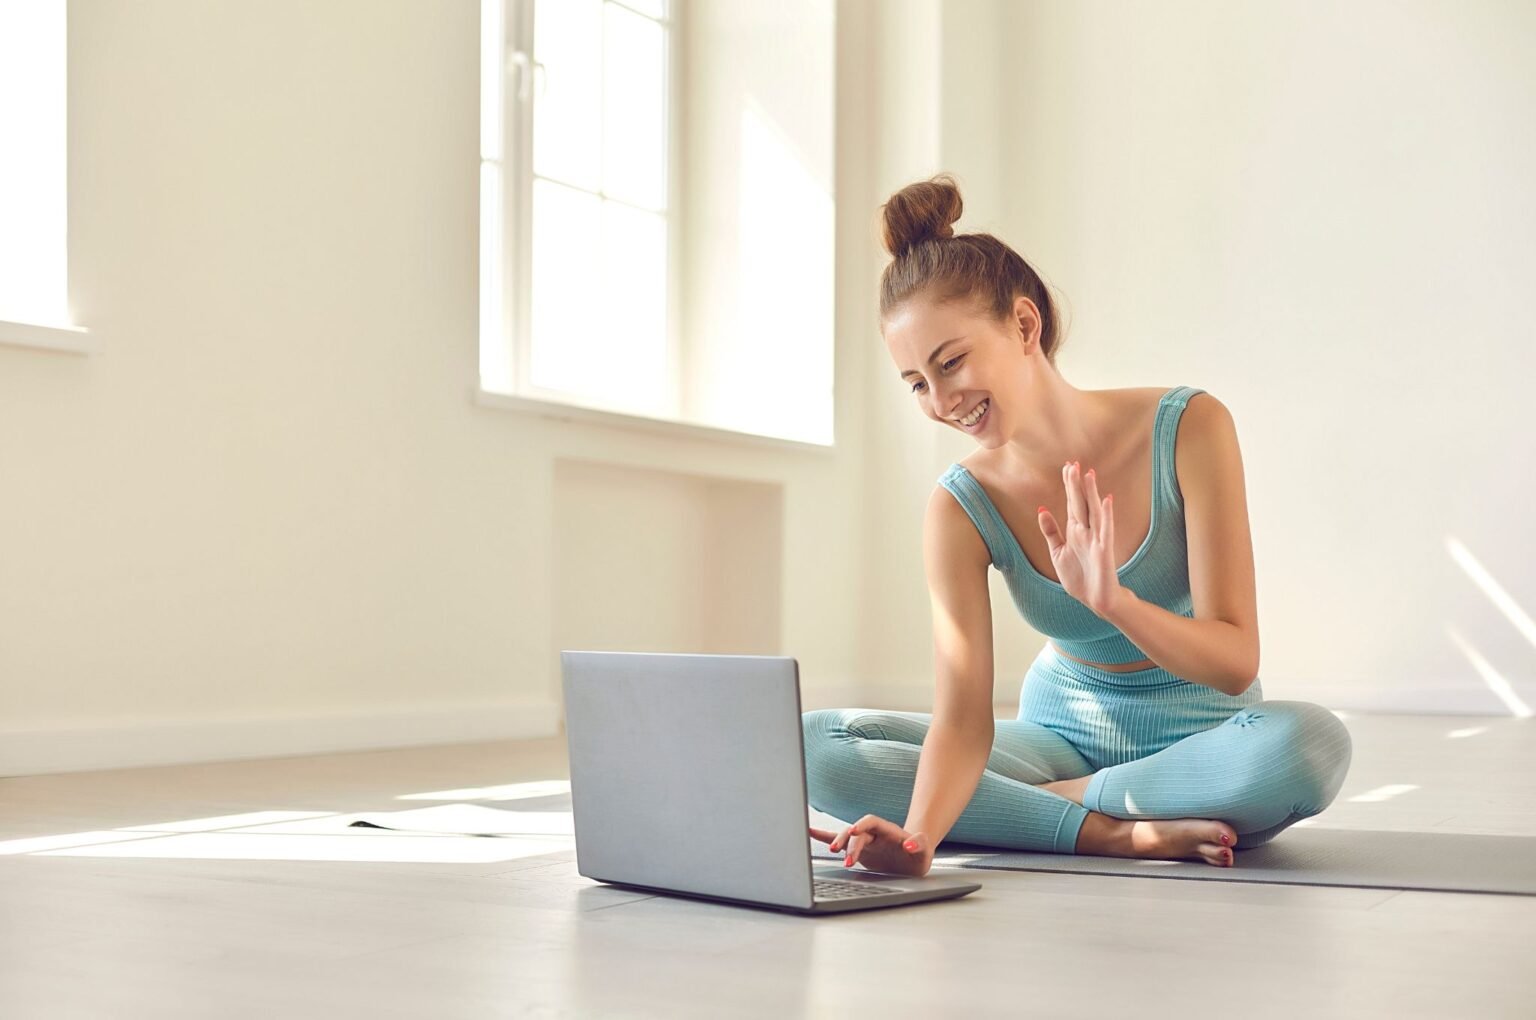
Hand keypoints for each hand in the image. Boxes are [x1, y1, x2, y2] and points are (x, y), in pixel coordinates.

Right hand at [809, 815, 931, 876]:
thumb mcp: (925, 850)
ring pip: (846, 836)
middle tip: (845, 858)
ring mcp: (864, 841)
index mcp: (888, 830)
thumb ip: (920, 844)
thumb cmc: (919, 852)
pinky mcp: (858, 850)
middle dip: (849, 843)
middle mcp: (873, 834)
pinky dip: (824, 837)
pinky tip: (810, 832)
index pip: (871, 822)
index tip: (854, 832)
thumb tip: (910, 844)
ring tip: (831, 852)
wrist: (913, 859)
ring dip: (837, 842)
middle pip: (857, 832)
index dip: (862, 826)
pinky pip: (839, 842)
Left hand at [1037, 460, 1122, 616]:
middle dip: (1076, 484)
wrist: (1096, 599)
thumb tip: (1041, 510)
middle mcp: (1086, 531)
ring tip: (1088, 474)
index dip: (1069, 486)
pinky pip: (1105, 530)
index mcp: (1075, 531)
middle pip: (1080, 503)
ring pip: (1093, 511)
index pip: (1072, 503)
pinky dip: (1105, 515)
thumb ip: (1051, 532)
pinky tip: (1106, 500)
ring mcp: (1096, 539)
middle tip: (1073, 463)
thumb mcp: (1058, 553)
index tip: (1066, 467)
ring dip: (1091, 493)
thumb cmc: (1079, 577)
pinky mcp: (1104, 550)